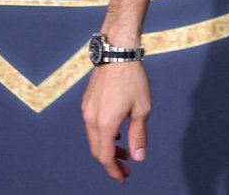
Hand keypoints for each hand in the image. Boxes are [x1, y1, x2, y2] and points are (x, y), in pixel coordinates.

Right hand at [82, 62, 151, 181]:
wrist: (117, 50)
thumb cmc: (132, 77)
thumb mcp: (142, 108)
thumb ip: (139, 135)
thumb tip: (138, 157)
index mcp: (105, 123)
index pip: (106, 157)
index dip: (114, 171)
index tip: (124, 177)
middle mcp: (91, 118)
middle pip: (97, 150)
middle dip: (111, 162)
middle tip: (125, 168)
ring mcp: (87, 109)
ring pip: (94, 138)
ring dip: (107, 147)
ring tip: (124, 150)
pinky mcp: (87, 101)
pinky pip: (92, 125)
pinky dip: (103, 134)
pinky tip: (117, 131)